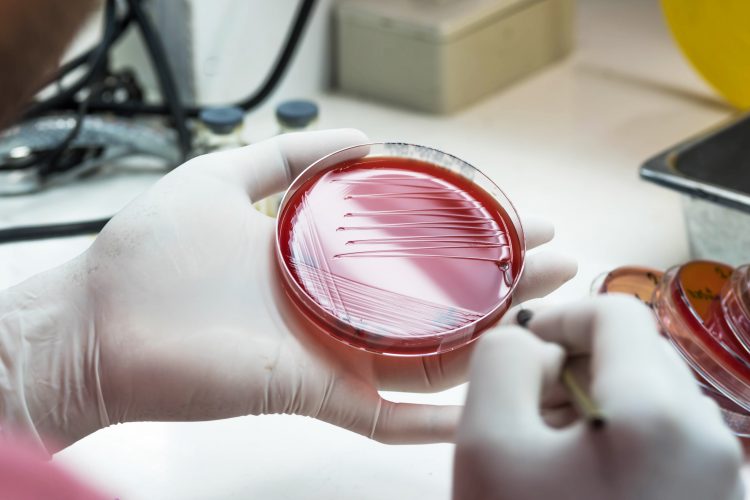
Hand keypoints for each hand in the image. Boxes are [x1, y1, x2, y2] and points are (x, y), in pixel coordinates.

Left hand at [0, 129, 573, 451]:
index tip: (519, 216)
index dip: (469, 232)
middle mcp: (336, 307)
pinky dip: (435, 421)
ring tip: (545, 315)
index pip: (413, 246)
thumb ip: (287, 156)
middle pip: (436, 298)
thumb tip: (357, 136)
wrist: (96, 322)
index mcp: (325, 259)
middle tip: (559, 263)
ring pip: (428, 352)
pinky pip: (385, 417)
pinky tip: (485, 406)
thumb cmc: (148, 252)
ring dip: (488, 337)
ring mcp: (330, 353)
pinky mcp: (313, 392)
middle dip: (501, 280)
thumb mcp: (222, 178)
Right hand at [454, 295, 743, 499]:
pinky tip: (579, 482)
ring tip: (548, 455)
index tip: (520, 348)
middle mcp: (712, 442)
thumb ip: (504, 361)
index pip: (616, 313)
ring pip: (653, 399)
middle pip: (639, 354)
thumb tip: (535, 343)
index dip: (558, 318)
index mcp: (660, 416)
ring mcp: (723, 482)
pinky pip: (667, 444)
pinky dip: (620, 441)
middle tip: (526, 411)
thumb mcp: (486, 445)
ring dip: (595, 404)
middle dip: (576, 367)